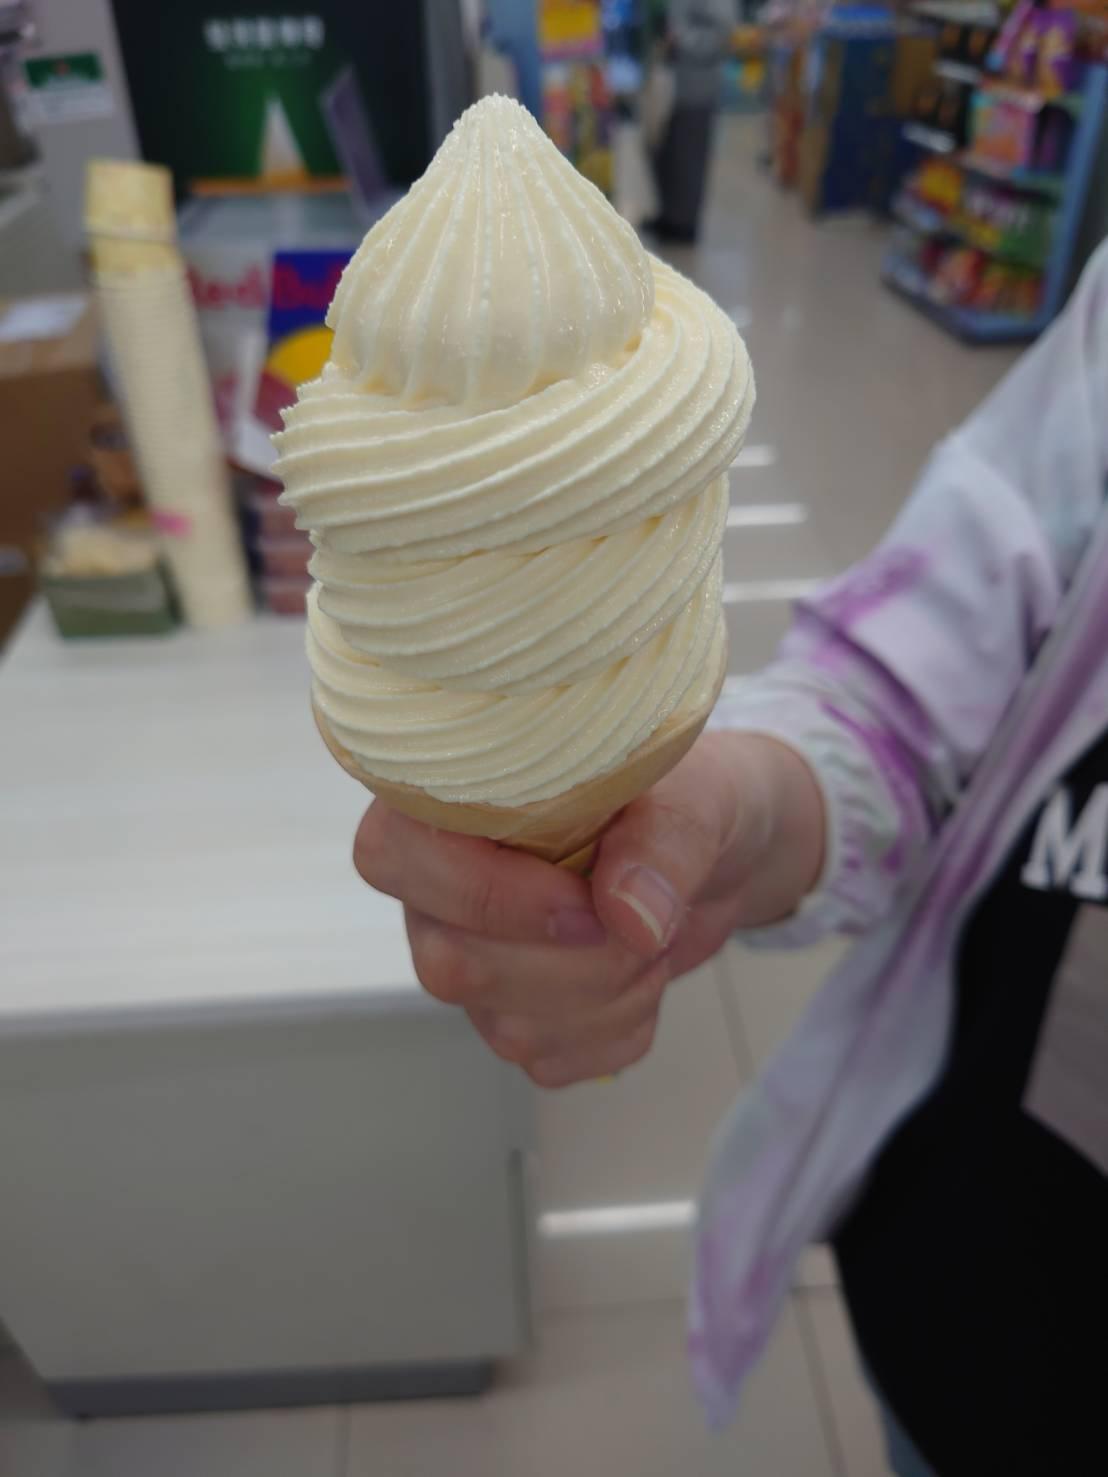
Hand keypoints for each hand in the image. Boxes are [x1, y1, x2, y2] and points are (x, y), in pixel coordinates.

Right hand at [353, 732, 823, 1087]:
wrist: (721, 851)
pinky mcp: (513, 1018)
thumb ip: (661, 843)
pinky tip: (641, 973)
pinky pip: (549, 1060)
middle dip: (575, 960)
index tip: (583, 900)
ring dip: (609, 992)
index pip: (391, 855)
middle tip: (646, 917)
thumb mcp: (692, 795)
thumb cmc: (685, 798)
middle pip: (451, 963)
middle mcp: (438, 888)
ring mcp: (469, 961)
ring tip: (652, 932)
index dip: (482, 894)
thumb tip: (627, 916)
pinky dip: (620, 1029)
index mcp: (451, 802)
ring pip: (505, 1025)